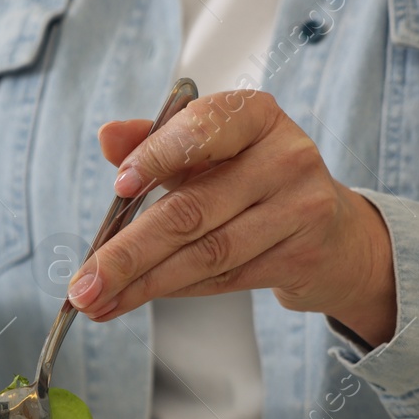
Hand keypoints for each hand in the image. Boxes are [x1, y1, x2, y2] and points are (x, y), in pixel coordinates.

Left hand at [66, 90, 397, 344]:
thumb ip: (157, 141)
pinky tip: (138, 298)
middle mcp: (284, 156)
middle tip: (83, 284)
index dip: (157, 157)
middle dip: (128, 253)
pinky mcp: (301, 256)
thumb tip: (107, 135)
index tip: (118, 187)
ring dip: (143, 284)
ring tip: (98, 302)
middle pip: (192, 209)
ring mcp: (299, 207)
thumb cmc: (254, 182)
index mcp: (255, 116)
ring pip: (206, 253)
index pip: (201, 129)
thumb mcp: (209, 152)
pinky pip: (224, 279)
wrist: (334, 233)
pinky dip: (175, 291)